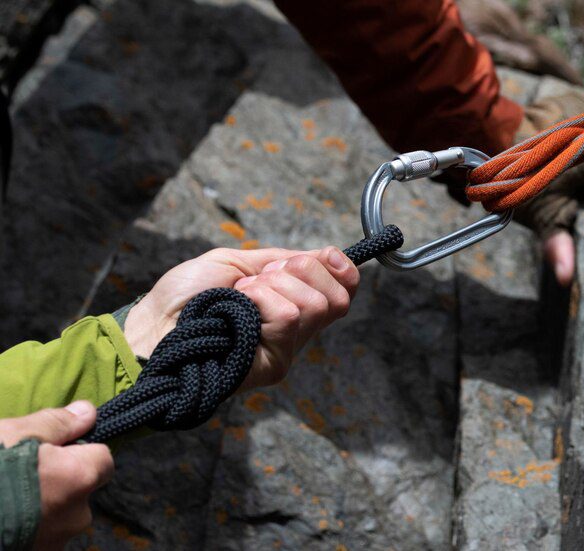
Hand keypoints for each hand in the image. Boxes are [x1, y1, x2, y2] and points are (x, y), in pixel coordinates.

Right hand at [0, 401, 113, 549]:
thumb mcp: (13, 433)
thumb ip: (57, 423)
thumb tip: (88, 413)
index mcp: (79, 478)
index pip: (103, 460)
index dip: (81, 452)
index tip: (54, 451)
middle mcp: (76, 515)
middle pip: (80, 491)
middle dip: (60, 482)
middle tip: (21, 475)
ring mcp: (54, 542)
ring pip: (59, 516)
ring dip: (42, 507)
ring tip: (7, 498)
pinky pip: (41, 536)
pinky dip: (28, 527)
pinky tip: (4, 518)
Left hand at [124, 246, 358, 388]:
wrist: (154, 325)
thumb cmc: (187, 296)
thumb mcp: (240, 263)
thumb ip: (285, 261)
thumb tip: (327, 255)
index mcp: (293, 305)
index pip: (345, 290)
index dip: (342, 269)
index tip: (326, 257)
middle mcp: (297, 331)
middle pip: (337, 297)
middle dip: (298, 272)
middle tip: (258, 280)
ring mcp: (287, 349)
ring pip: (312, 305)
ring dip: (271, 287)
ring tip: (239, 298)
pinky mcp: (274, 365)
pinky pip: (288, 317)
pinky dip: (260, 301)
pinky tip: (236, 311)